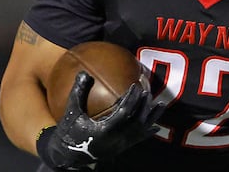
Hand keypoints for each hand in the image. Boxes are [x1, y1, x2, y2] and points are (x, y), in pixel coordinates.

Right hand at [37, 71, 164, 169]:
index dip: (131, 99)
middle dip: (143, 106)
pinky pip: (137, 141)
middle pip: (136, 121)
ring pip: (140, 131)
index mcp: (104, 131)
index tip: (136, 86)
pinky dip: (147, 132)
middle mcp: (115, 140)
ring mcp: (119, 146)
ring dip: (151, 117)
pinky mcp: (120, 149)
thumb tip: (84, 72)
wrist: (67, 156)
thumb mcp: (71, 112)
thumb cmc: (68, 131)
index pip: (123, 113)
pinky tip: (156, 126)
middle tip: (147, 91)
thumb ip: (78, 92)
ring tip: (161, 104)